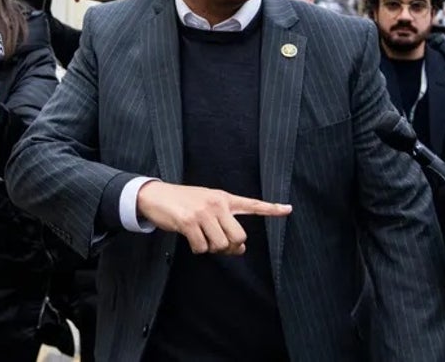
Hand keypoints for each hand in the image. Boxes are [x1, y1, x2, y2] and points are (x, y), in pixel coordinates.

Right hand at [136, 181, 291, 254]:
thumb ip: (225, 223)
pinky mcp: (188, 221)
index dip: (271, 208)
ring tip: (201, 239)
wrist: (156, 195)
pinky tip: (190, 239)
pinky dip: (197, 249)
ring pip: (220, 245)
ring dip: (210, 249)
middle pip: (238, 237)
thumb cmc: (184, 203)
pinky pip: (202, 247)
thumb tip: (240, 249)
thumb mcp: (207, 205)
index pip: (252, 204)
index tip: (288, 209)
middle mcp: (217, 204)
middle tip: (218, 244)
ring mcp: (203, 212)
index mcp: (224, 198)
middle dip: (229, 247)